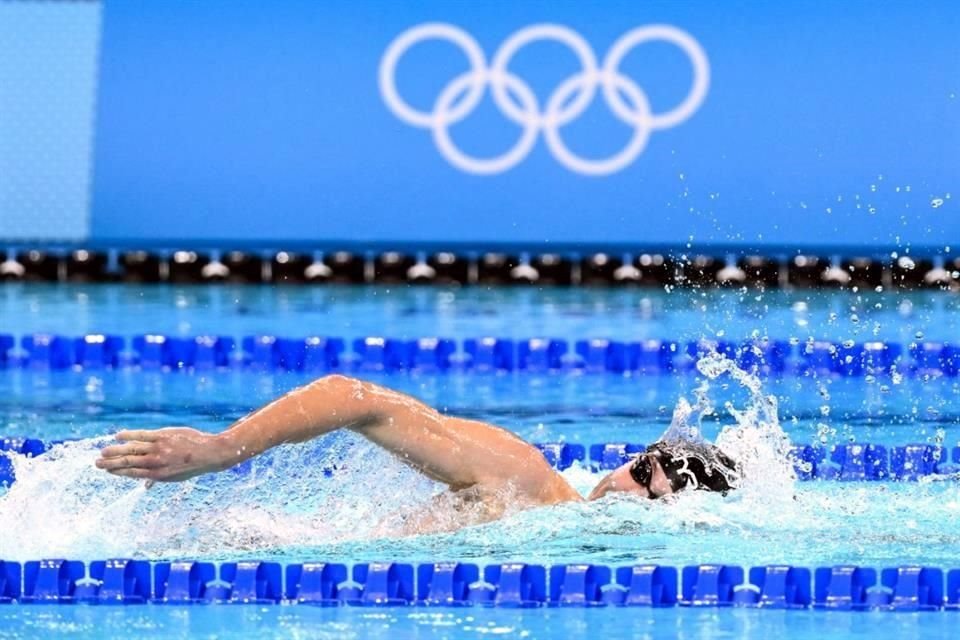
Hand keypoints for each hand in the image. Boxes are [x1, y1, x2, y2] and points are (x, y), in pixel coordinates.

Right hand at [96, 427, 227, 482]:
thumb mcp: (175, 477)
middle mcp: (155, 463)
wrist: (209, 453)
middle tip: (96, 463)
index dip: (117, 472)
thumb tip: (146, 487)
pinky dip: (128, 435)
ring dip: (115, 450)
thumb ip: (157, 478)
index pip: (131, 473)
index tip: (106, 470)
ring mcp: (158, 449)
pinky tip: (118, 435)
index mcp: (156, 475)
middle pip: (127, 462)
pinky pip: (141, 435)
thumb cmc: (191, 466)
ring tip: (103, 451)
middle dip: (110, 463)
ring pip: (131, 449)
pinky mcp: (162, 435)